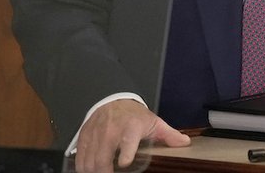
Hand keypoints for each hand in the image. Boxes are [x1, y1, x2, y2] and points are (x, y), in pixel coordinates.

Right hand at [74, 99, 190, 172]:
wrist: (114, 99)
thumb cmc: (135, 116)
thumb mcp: (153, 123)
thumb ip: (168, 134)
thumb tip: (185, 142)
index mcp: (131, 127)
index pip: (128, 140)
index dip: (126, 152)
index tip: (124, 163)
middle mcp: (112, 130)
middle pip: (103, 156)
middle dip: (104, 172)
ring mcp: (96, 133)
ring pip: (89, 159)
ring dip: (93, 171)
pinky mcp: (85, 136)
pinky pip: (80, 156)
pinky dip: (82, 167)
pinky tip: (88, 171)